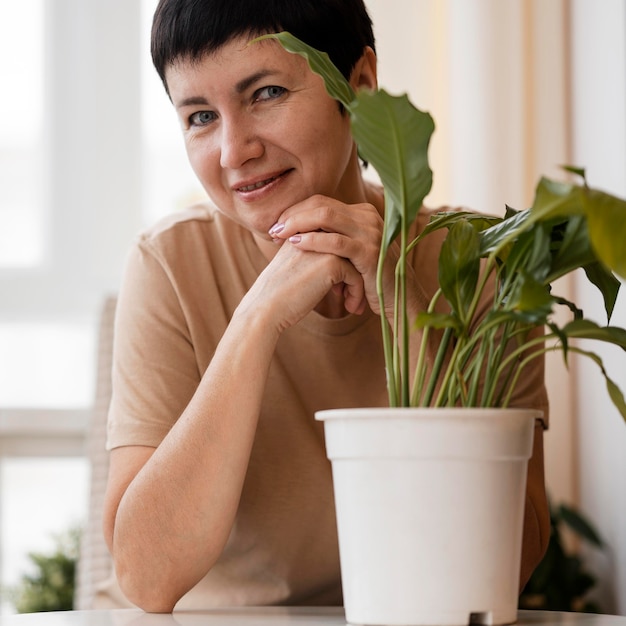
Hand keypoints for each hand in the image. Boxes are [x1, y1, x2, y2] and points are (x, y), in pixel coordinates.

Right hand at [239, 230, 366, 333]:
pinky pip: (356, 276)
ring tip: (354, 304)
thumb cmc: (278, 294)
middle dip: (356, 271)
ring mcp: (325, 245)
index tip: (344, 285)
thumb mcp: (295, 267)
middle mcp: (315, 232)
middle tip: (355, 294)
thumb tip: (341, 266)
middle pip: (348, 248)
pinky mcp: (332, 262)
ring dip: (359, 285)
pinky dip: (357, 293)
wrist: (265, 308)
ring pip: (356, 261)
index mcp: (303, 230)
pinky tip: (349, 308)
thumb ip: (314, 258)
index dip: (344, 261)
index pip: (336, 240)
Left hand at [268, 194, 415, 320]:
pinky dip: (312, 241)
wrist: (399, 302)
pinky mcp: (370, 252)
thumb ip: (332, 238)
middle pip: (322, 204)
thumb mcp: (350, 254)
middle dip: (293, 215)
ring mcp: (371, 232)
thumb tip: (298, 231)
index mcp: (363, 214)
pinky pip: (335, 241)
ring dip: (297, 224)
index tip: (277, 224)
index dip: (297, 210)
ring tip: (279, 235)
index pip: (322, 201)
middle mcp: (369, 217)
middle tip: (273, 229)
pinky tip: (295, 245)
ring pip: (326, 216)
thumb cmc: (369, 281)